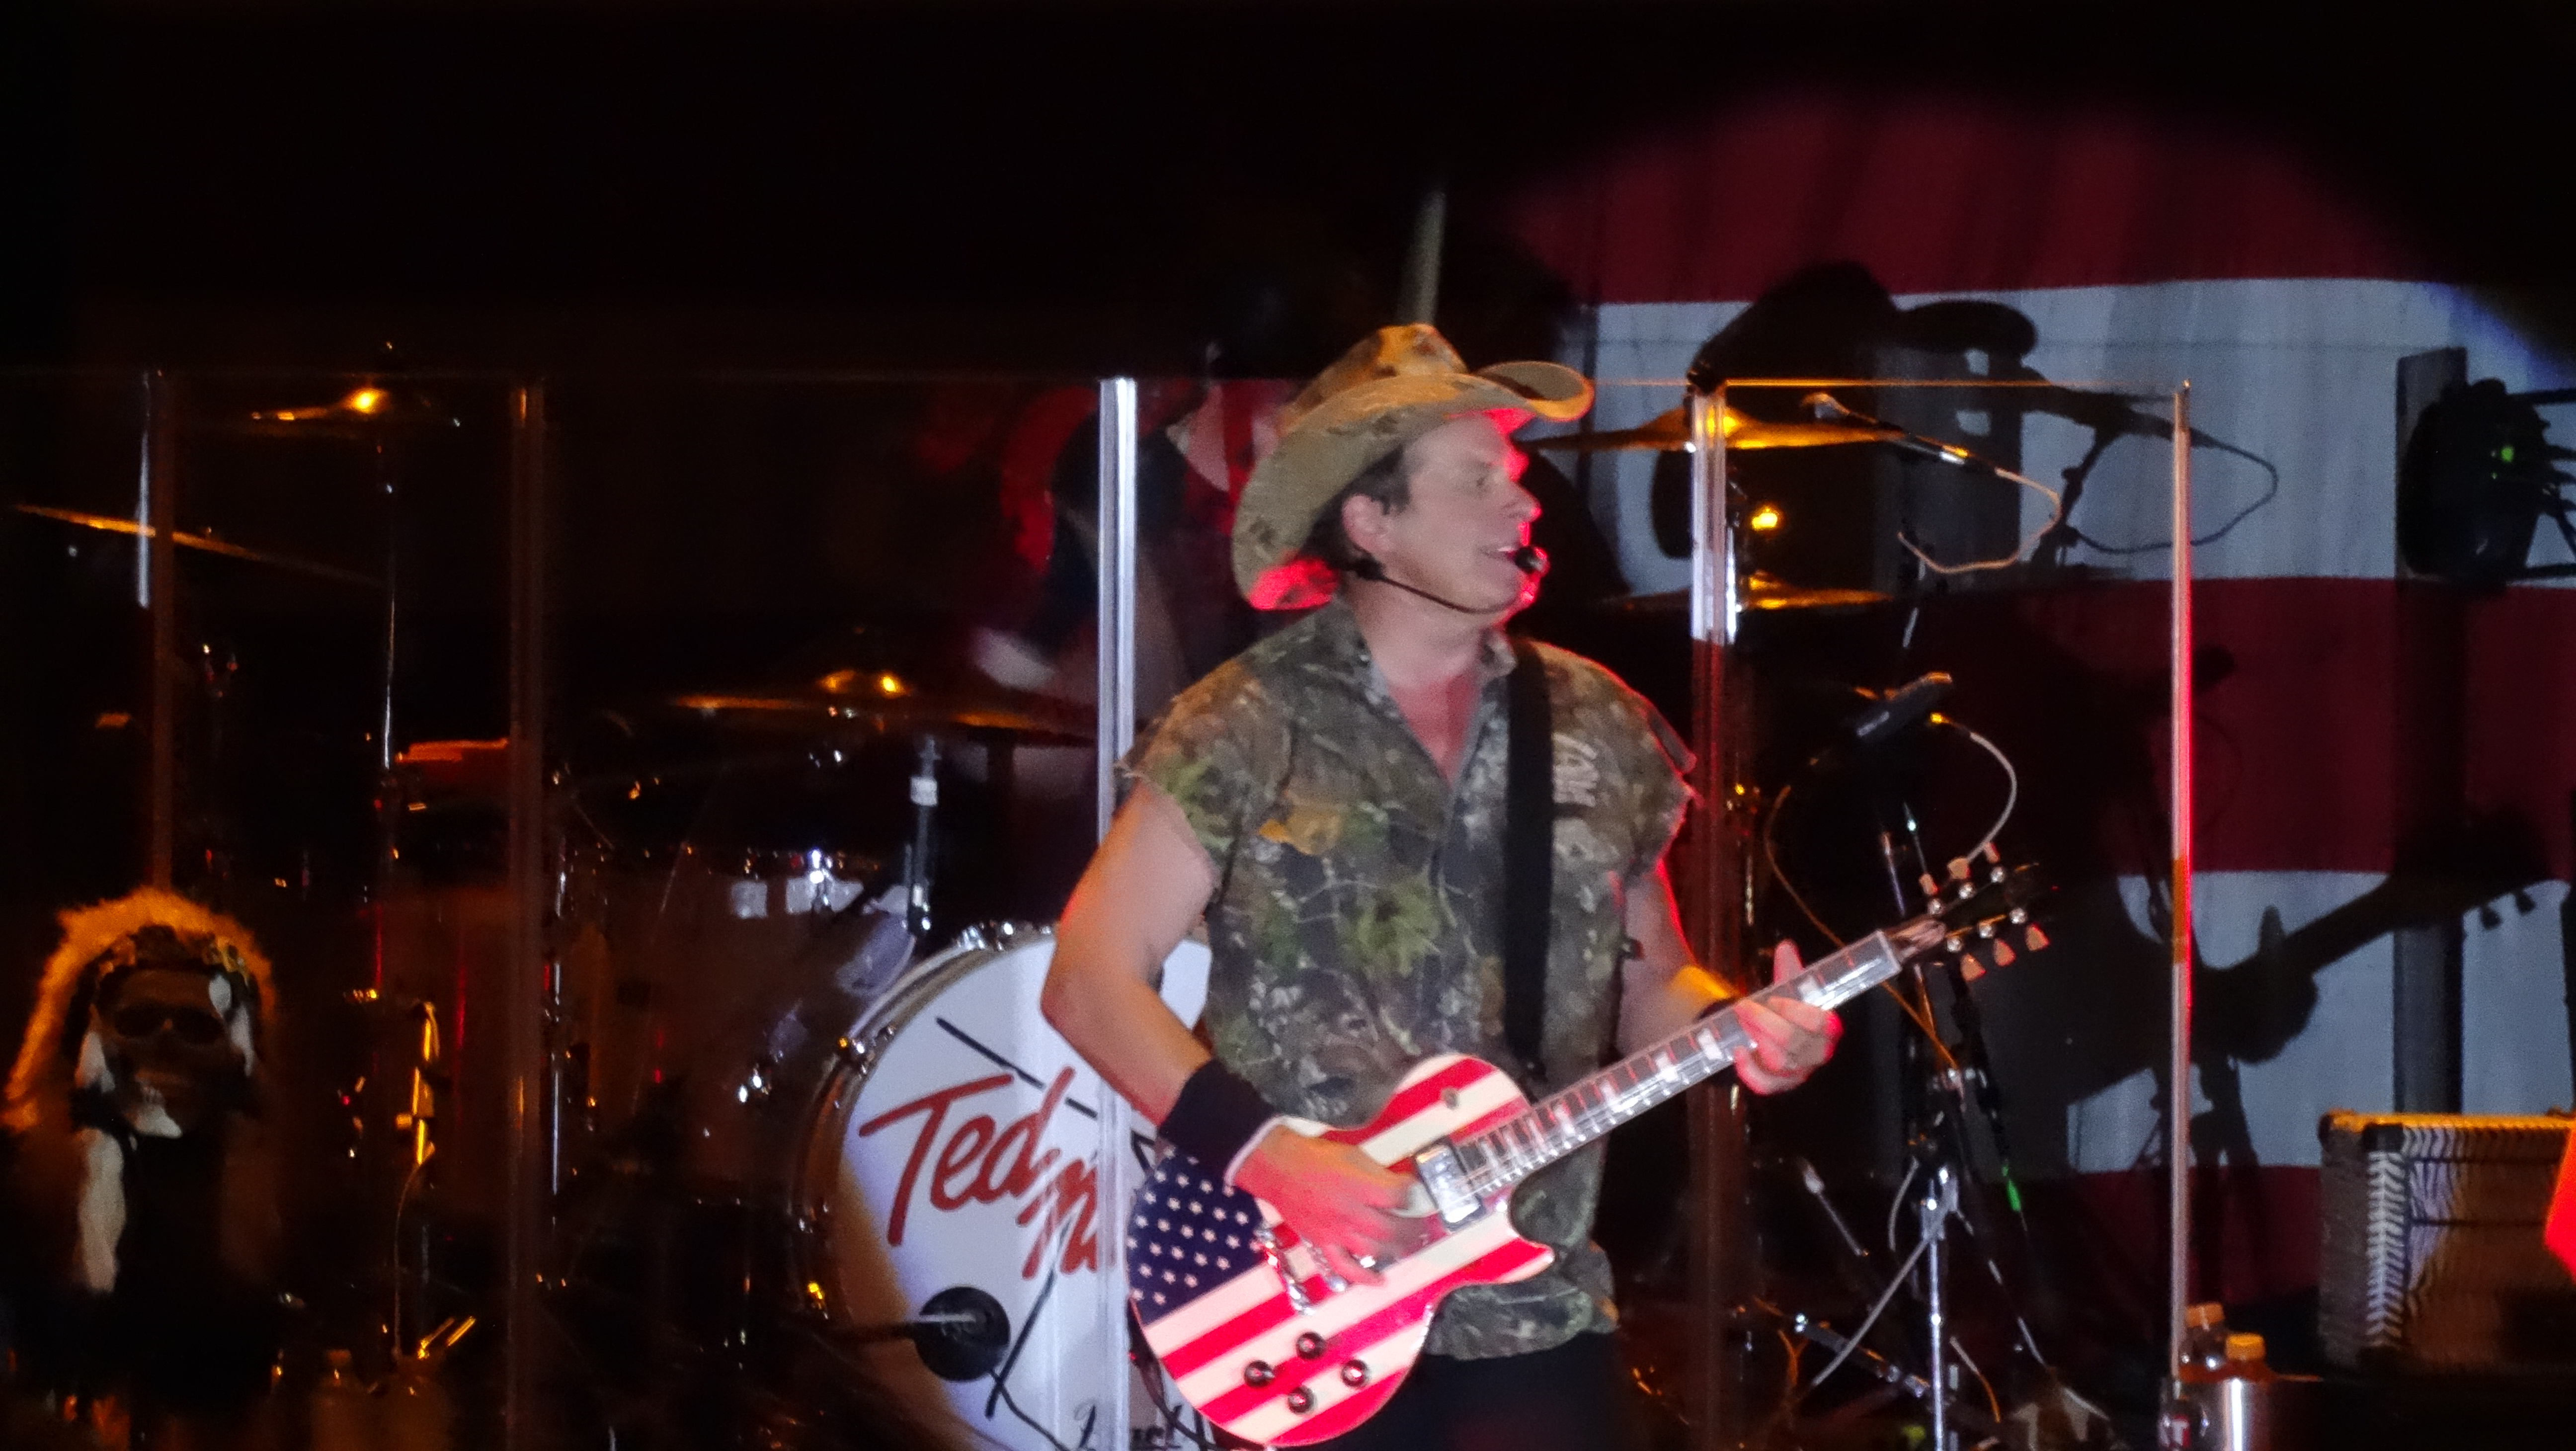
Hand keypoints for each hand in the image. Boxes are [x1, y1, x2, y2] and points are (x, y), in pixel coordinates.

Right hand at [1231, 1125, 1418, 1286]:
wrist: (1278, 1168)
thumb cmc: (1314, 1157)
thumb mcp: (1353, 1155)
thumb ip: (1379, 1173)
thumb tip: (1401, 1185)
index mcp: (1358, 1186)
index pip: (1398, 1196)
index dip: (1412, 1194)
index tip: (1415, 1192)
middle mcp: (1350, 1213)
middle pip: (1392, 1228)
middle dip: (1413, 1227)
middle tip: (1422, 1224)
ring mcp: (1336, 1232)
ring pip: (1376, 1249)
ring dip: (1398, 1249)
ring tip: (1410, 1244)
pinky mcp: (1323, 1244)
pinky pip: (1346, 1268)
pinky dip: (1364, 1278)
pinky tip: (1381, 1281)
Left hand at [1733, 939, 1840, 1094]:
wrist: (1770, 1038)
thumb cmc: (1785, 1012)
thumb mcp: (1789, 990)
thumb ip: (1789, 971)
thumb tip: (1785, 947)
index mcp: (1827, 1029)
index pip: (1822, 1023)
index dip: (1796, 1011)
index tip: (1774, 998)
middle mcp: (1816, 1054)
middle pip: (1794, 1041)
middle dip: (1765, 1021)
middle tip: (1744, 1006)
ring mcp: (1797, 1073)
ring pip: (1779, 1061)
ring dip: (1755, 1038)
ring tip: (1740, 1021)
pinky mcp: (1777, 1086)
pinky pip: (1764, 1085)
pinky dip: (1748, 1070)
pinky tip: (1738, 1050)